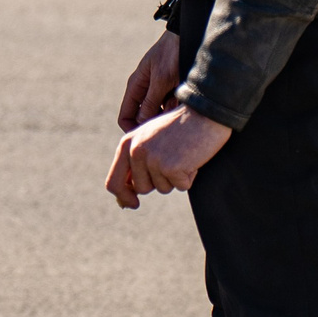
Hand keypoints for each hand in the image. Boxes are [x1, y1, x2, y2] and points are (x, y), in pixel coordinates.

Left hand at [106, 104, 232, 209]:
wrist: (204, 112)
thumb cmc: (179, 127)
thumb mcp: (150, 139)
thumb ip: (135, 164)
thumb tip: (125, 201)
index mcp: (127, 143)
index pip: (113, 182)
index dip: (123, 196)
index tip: (132, 204)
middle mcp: (136, 151)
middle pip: (141, 188)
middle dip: (158, 181)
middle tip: (172, 159)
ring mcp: (153, 159)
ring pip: (163, 188)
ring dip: (175, 177)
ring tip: (183, 154)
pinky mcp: (171, 167)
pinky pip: (181, 186)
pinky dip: (190, 176)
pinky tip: (193, 157)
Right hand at [118, 30, 183, 131]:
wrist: (188, 37)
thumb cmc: (171, 54)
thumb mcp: (161, 79)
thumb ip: (150, 102)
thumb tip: (140, 125)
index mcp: (135, 87)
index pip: (125, 117)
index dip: (133, 130)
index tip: (148, 137)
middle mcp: (145, 92)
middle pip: (144, 119)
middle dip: (155, 124)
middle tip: (170, 125)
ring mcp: (159, 92)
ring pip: (160, 115)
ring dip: (169, 116)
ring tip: (181, 107)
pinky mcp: (172, 92)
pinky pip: (172, 108)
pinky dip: (177, 108)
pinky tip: (187, 103)